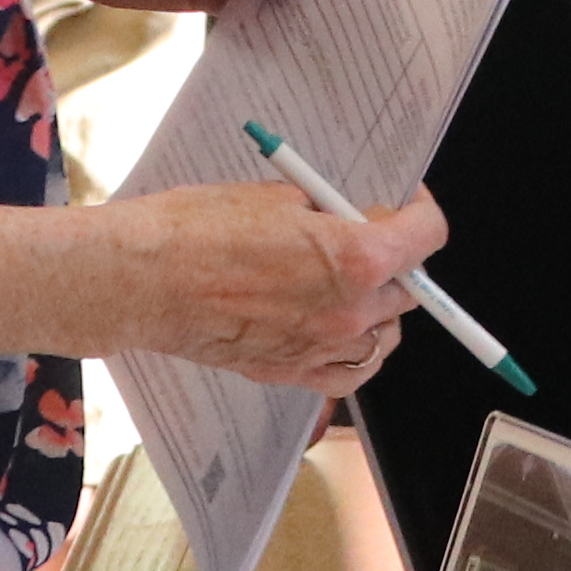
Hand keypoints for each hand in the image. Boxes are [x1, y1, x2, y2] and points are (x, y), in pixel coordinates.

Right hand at [108, 176, 445, 387]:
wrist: (143, 280)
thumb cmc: (196, 231)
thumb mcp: (279, 197)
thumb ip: (332, 213)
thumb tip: (354, 216)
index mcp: (354, 259)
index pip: (426, 237)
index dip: (420, 213)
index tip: (407, 205)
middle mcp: (348, 312)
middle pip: (409, 287)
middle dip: (395, 258)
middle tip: (366, 236)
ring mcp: (322, 349)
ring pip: (385, 332)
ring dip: (378, 305)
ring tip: (348, 281)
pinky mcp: (292, 372)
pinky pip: (352, 372)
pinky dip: (358, 351)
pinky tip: (344, 330)